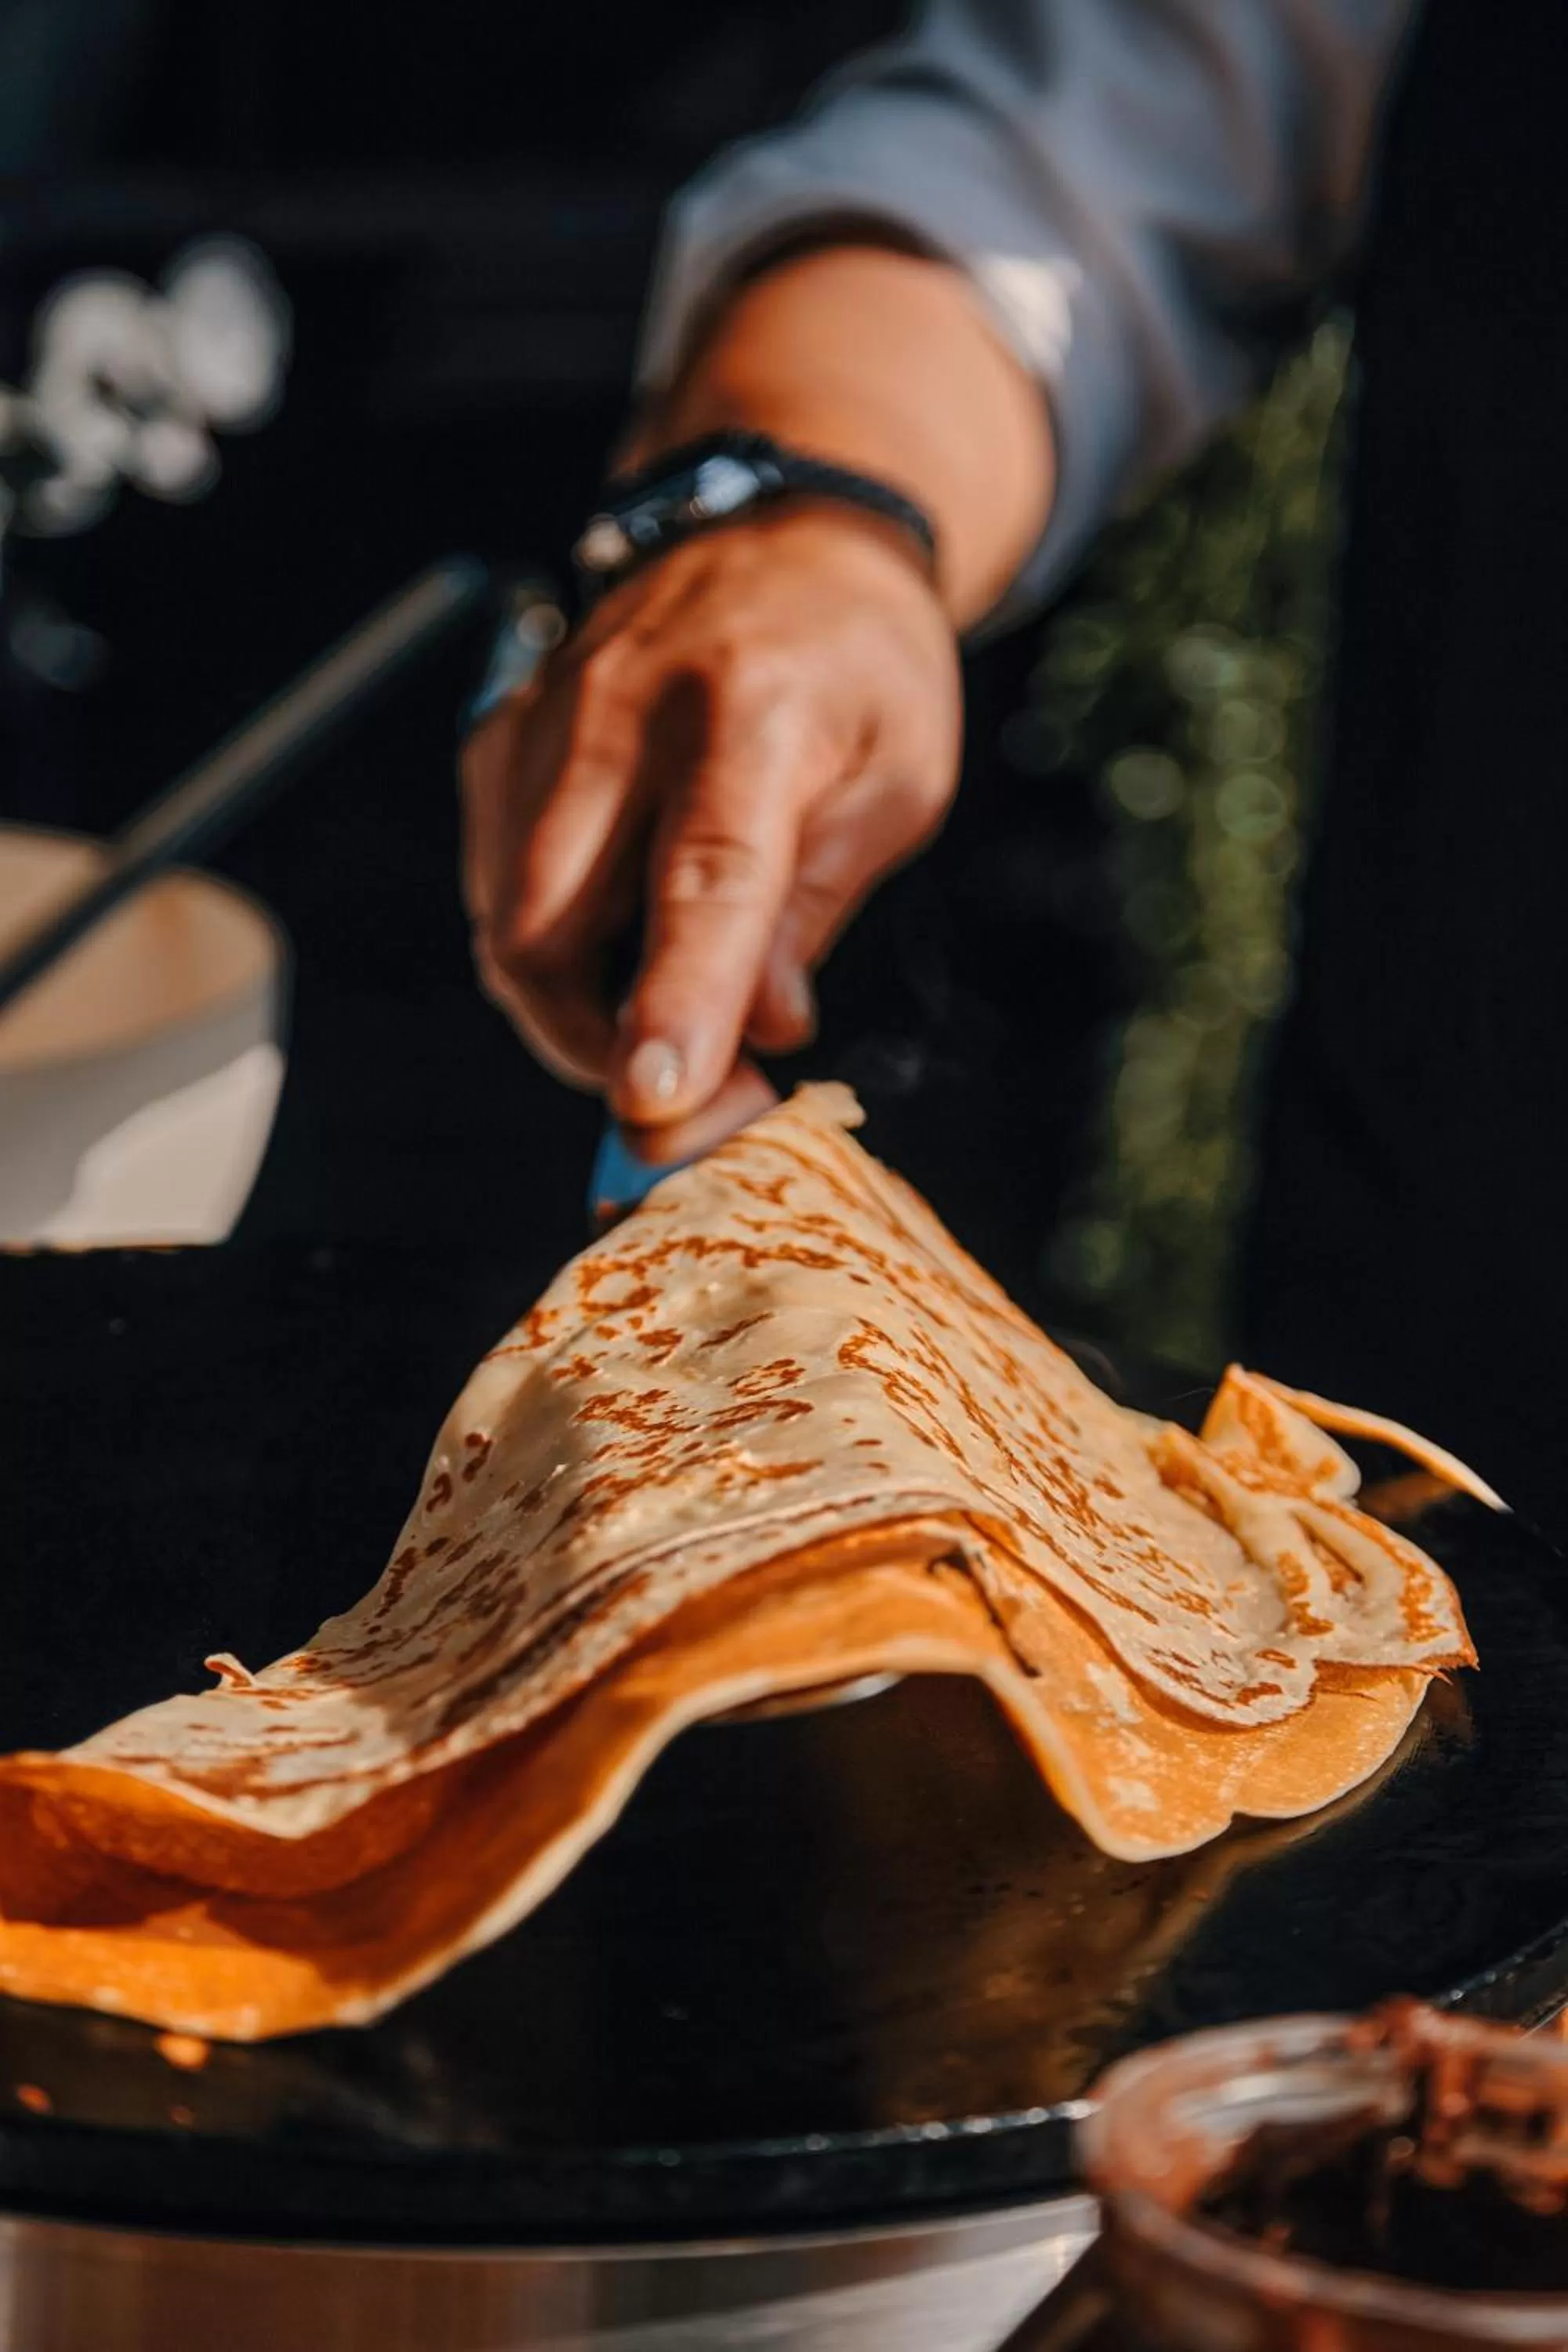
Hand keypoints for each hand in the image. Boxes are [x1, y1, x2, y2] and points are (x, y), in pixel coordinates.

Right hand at [461, 502, 961, 1135]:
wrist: (778, 533)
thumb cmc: (855, 663)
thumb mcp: (896, 780)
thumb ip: (819, 905)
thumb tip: (761, 1031)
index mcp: (750, 711)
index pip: (702, 879)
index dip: (673, 999)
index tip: (656, 1098)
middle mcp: (620, 710)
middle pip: (552, 923)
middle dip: (597, 1045)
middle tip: (683, 1094)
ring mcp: (541, 722)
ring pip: (507, 921)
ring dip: (572, 1007)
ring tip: (664, 1012)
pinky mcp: (498, 739)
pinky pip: (495, 885)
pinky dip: (547, 946)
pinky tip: (618, 938)